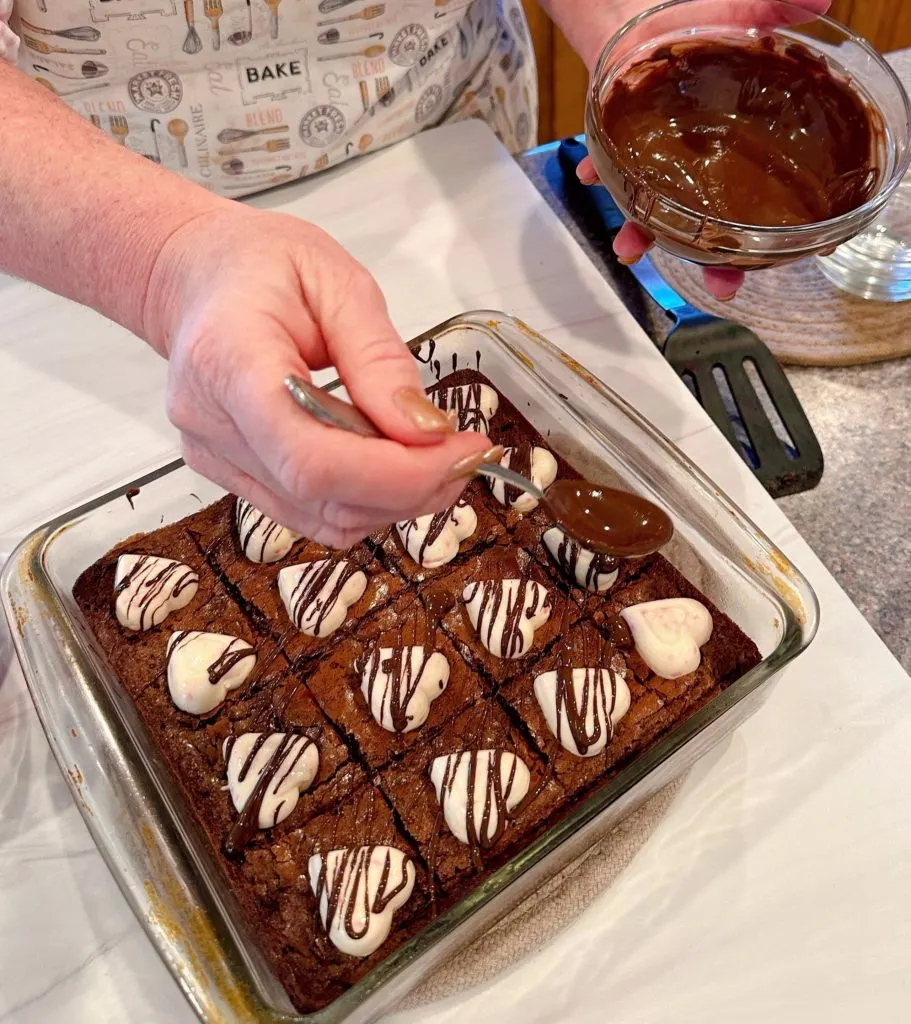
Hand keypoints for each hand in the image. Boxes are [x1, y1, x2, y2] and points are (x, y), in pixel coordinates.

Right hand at [144, 205, 492, 548]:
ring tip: (434, 457)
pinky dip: (362, 500)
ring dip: (392, 502)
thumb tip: (426, 432)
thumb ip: (381, 360)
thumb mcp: (338, 284)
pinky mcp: (228, 474)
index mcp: (229, 361)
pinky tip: (391, 465)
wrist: (198, 277)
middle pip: (320, 496)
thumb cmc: (260, 266)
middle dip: (409, 489)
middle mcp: (211, 424)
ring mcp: (214, 457)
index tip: (456, 452)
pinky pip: (307, 512)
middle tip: (463, 453)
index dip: (394, 474)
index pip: (311, 457)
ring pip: (320, 518)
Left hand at [575, 0, 832, 299]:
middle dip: (711, 261)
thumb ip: (774, 10)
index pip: (758, 208)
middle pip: (710, 226)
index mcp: (737, 147)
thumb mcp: (740, 15)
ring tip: (629, 247)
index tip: (758, 272)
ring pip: (654, 210)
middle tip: (719, 285)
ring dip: (641, 233)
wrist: (644, 13)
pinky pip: (609, 166)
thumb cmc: (701, 20)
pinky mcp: (621, 145)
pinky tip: (590, 171)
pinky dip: (599, 169)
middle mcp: (699, 165)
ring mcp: (659, 161)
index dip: (760, 243)